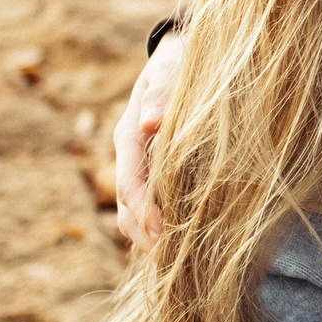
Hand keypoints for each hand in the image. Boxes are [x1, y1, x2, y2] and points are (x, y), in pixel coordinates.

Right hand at [114, 32, 183, 251]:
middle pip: (129, 210)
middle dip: (148, 238)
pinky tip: (192, 242)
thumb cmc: (181, 62)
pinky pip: (154, 208)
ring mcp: (141, 168)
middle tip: (178, 266)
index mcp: (129, 136)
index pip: (131, 186)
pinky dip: (165, 227)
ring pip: (137, 215)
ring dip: (155, 239)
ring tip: (185, 263)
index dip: (144, 215)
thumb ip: (163, 93)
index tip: (162, 237)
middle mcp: (131, 157)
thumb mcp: (172, 69)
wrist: (181, 54)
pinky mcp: (157, 174)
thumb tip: (150, 123)